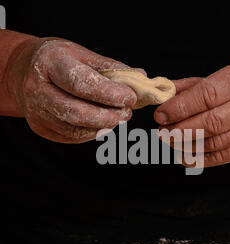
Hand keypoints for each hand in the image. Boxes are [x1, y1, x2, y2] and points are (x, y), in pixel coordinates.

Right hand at [5, 37, 143, 142]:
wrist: (23, 73)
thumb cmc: (57, 61)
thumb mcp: (80, 54)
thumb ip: (110, 67)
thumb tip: (139, 76)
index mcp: (49, 63)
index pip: (80, 82)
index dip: (108, 93)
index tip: (130, 97)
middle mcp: (37, 89)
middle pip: (75, 111)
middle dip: (107, 116)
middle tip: (127, 114)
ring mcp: (37, 111)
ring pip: (74, 128)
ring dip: (102, 126)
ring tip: (118, 117)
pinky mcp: (41, 127)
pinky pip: (71, 136)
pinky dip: (92, 132)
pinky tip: (102, 123)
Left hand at [154, 62, 229, 166]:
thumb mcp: (223, 76)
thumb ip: (191, 86)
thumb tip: (164, 94)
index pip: (208, 95)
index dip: (181, 107)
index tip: (161, 114)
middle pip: (212, 122)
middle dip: (181, 129)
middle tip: (163, 131)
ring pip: (216, 142)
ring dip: (187, 144)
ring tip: (170, 140)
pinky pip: (223, 157)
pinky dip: (200, 159)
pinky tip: (184, 156)